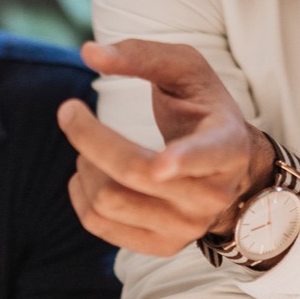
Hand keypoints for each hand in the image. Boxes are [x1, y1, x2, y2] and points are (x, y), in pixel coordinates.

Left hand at [57, 40, 275, 255]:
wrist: (230, 167)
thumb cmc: (202, 109)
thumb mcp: (185, 70)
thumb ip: (142, 55)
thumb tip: (89, 53)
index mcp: (227, 145)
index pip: (206, 155)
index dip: (183, 160)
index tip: (161, 166)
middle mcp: (212, 194)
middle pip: (133, 172)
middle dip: (88, 136)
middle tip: (69, 110)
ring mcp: (188, 226)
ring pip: (108, 200)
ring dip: (85, 164)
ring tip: (91, 147)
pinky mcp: (163, 245)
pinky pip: (99, 224)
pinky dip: (80, 194)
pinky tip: (90, 172)